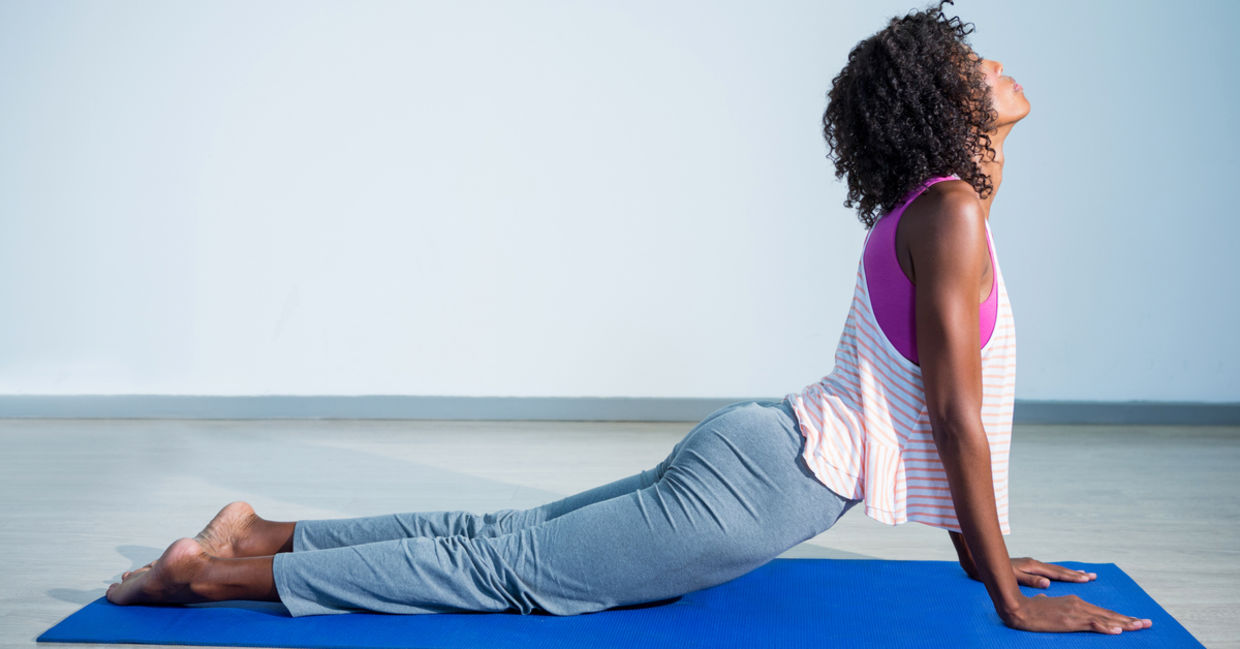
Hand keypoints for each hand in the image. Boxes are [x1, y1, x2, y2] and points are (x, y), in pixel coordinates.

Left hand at [961, 556, 1097, 588]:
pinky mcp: (1028, 567)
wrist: (982, 564)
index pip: (1057, 573)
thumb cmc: (997, 572)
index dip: (1072, 577)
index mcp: (1033, 566)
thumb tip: (1047, 583)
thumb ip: (1030, 580)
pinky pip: (1049, 570)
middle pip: (1059, 570)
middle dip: (1076, 574)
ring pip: (1055, 569)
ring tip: (1084, 574)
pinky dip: (1059, 573)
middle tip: (1093, 576)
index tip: (1087, 579)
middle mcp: (1035, 563)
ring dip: (1069, 572)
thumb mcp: (1013, 577)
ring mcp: (1032, 564)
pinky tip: (1062, 575)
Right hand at [1004, 592, 1152, 634]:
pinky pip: (1093, 624)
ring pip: (1105, 618)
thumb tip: (1045, 600)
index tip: (1134, 620)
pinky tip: (1118, 631)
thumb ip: (1050, 604)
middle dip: (1130, 620)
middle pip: (1109, 614)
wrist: (1017, 608)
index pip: (1102, 612)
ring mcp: (1075, 612)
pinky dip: (1107, 627)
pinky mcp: (1070, 620)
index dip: (1119, 617)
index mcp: (1075, 602)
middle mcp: (1079, 605)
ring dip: (1125, 624)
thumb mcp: (1044, 605)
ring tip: (1140, 626)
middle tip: (1148, 623)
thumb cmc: (1028, 608)